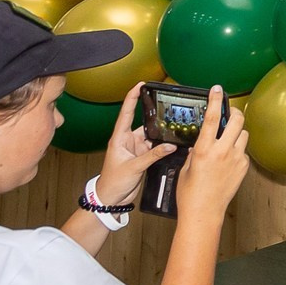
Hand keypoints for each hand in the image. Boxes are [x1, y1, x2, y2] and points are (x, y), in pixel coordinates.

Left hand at [95, 84, 174, 206]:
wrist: (111, 199)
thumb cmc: (112, 182)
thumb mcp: (133, 167)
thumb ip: (152, 155)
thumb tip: (169, 145)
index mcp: (120, 138)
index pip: (127, 113)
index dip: (132, 97)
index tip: (141, 85)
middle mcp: (128, 141)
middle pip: (145, 123)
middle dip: (156, 115)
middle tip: (168, 104)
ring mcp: (136, 149)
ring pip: (153, 136)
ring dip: (161, 134)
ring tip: (174, 127)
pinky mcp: (142, 157)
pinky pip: (156, 147)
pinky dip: (163, 146)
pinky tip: (172, 144)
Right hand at [172, 88, 249, 224]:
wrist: (203, 212)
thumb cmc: (190, 193)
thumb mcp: (186, 168)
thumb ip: (195, 152)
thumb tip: (201, 143)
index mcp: (204, 149)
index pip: (212, 118)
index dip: (215, 101)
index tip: (217, 89)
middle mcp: (223, 151)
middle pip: (237, 120)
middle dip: (234, 113)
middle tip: (229, 113)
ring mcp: (236, 159)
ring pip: (243, 134)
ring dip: (236, 132)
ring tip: (226, 139)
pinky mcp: (243, 167)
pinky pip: (243, 151)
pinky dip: (236, 150)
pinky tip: (227, 160)